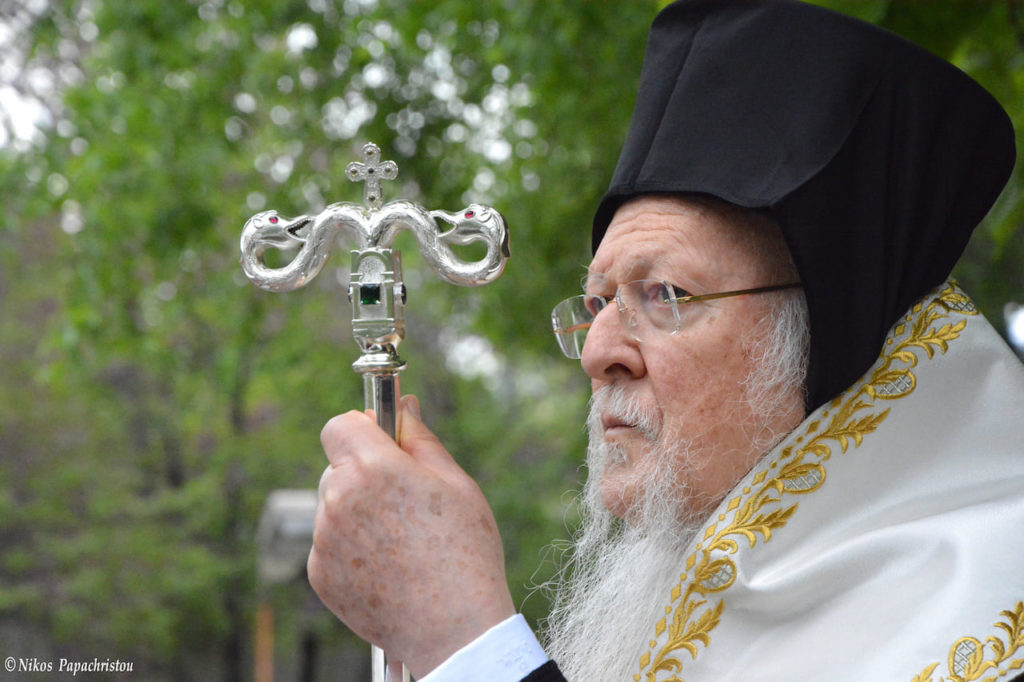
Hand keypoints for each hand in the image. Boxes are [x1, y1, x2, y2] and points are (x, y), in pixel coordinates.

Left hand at [308, 394, 515, 677]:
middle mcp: (338, 500)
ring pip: (333, 506)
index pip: (339, 425)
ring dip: (357, 511)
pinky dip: (351, 547)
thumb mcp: (455, 483)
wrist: (454, 628)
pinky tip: (388, 563)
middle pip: (337, 466)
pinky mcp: (320, 575)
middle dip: (363, 473)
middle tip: (404, 499)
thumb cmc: (465, 551)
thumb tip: (403, 406)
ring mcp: (325, 541)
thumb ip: (420, 439)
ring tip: (401, 539)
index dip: (361, 429)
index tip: (382, 443)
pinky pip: (330, 544)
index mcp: (372, 468)